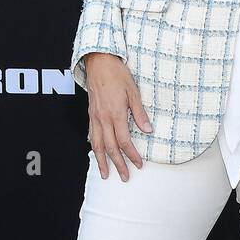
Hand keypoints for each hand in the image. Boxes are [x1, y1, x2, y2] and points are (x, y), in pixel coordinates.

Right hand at [84, 52, 152, 181]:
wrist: (99, 62)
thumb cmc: (117, 74)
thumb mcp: (133, 92)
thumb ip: (139, 113)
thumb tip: (148, 130)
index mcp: (116, 114)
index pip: (124, 141)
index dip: (132, 155)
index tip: (139, 165)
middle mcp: (103, 118)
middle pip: (110, 147)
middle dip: (118, 164)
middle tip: (124, 177)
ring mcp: (95, 117)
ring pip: (97, 144)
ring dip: (102, 161)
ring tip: (105, 174)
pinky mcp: (91, 114)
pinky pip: (91, 135)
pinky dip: (94, 147)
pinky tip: (97, 153)